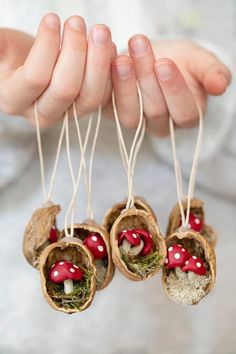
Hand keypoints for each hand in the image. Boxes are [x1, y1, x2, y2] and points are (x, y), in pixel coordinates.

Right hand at [0, 13, 112, 126]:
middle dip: (75, 51)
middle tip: (77, 21)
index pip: (35, 77)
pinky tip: (109, 47)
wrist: (35, 66)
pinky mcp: (86, 109)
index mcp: (14, 100)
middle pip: (65, 89)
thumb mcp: (2, 47)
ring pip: (90, 96)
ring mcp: (67, 115)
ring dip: (98, 61)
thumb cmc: (16, 55)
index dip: (46, 46)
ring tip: (99, 32)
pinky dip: (110, 71)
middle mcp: (42, 114)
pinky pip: (105, 96)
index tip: (51, 18)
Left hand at [111, 37, 230, 135]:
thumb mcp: (200, 62)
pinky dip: (106, 86)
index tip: (165, 63)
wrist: (154, 58)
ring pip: (130, 113)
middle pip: (156, 110)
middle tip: (139, 46)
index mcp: (186, 116)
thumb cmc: (181, 62)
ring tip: (121, 58)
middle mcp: (160, 125)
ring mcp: (136, 121)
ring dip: (125, 84)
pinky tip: (107, 63)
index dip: (175, 89)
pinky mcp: (113, 113)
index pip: (184, 112)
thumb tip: (220, 86)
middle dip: (147, 77)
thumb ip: (212, 72)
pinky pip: (108, 106)